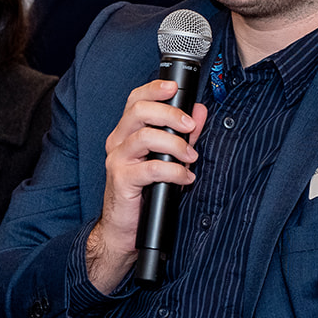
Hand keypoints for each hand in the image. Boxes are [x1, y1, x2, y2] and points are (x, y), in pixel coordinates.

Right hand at [88, 80, 207, 292]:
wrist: (124, 229)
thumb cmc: (145, 192)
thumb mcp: (168, 158)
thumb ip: (183, 134)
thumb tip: (200, 111)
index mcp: (127, 132)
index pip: (135, 99)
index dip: (154, 89)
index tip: (175, 87)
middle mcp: (118, 141)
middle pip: (139, 111)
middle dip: (170, 113)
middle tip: (190, 126)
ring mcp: (117, 160)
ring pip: (145, 136)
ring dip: (175, 144)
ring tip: (191, 156)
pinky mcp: (121, 180)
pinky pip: (151, 168)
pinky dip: (174, 172)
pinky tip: (185, 178)